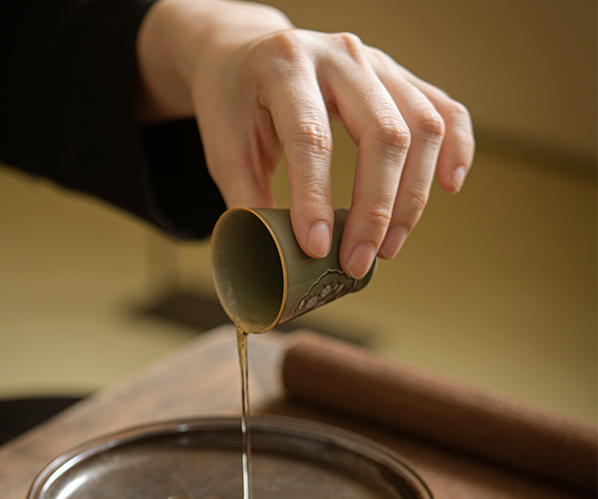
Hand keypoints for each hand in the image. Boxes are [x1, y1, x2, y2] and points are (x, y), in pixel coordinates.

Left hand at [137, 0, 474, 276]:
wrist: (246, 54)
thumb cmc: (233, 104)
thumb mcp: (223, 149)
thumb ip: (246, 200)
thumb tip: (272, 260)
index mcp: (283, 67)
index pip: (310, 138)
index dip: (315, 198)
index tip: (317, 249)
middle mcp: (338, 56)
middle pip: (381, 133)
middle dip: (374, 210)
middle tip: (358, 262)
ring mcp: (376, 62)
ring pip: (421, 126)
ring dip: (412, 197)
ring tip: (389, 248)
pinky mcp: (398, 76)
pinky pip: (444, 109)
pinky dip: (456, 149)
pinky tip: (449, 186)